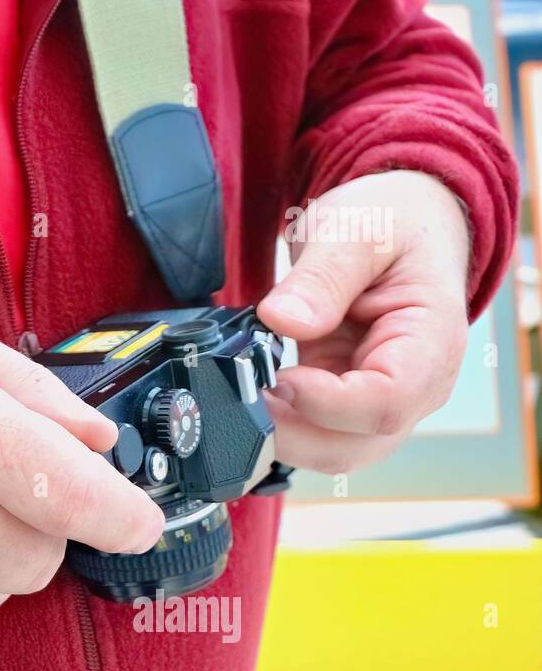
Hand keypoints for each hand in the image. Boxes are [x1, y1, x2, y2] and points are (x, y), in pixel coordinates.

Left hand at [257, 170, 470, 474]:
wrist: (400, 221)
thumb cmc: (392, 222)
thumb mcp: (356, 229)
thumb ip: (322, 277)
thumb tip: (283, 320)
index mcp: (431, 344)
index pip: (387, 404)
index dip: (327, 404)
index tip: (280, 377)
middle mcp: (414, 387)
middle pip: (353, 446)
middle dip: (290, 433)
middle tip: (239, 395)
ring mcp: (376, 399)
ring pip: (328, 449)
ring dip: (278, 433)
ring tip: (239, 391)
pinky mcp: (343, 400)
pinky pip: (310, 430)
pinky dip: (275, 421)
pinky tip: (247, 391)